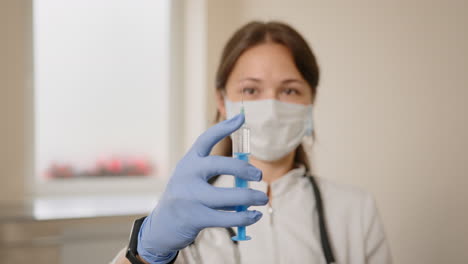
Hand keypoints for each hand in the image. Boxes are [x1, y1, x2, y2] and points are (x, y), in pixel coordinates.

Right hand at [137, 114, 267, 263]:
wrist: (161, 227)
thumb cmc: (185, 198)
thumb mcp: (192, 179)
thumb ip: (213, 172)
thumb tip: (249, 172)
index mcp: (188, 162)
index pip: (205, 139)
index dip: (224, 128)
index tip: (241, 117)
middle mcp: (187, 176)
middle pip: (219, 164)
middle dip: (243, 168)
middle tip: (259, 175)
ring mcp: (190, 198)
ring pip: (228, 197)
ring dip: (250, 198)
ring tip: (263, 200)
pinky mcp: (196, 218)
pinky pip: (228, 218)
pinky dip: (245, 218)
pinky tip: (254, 216)